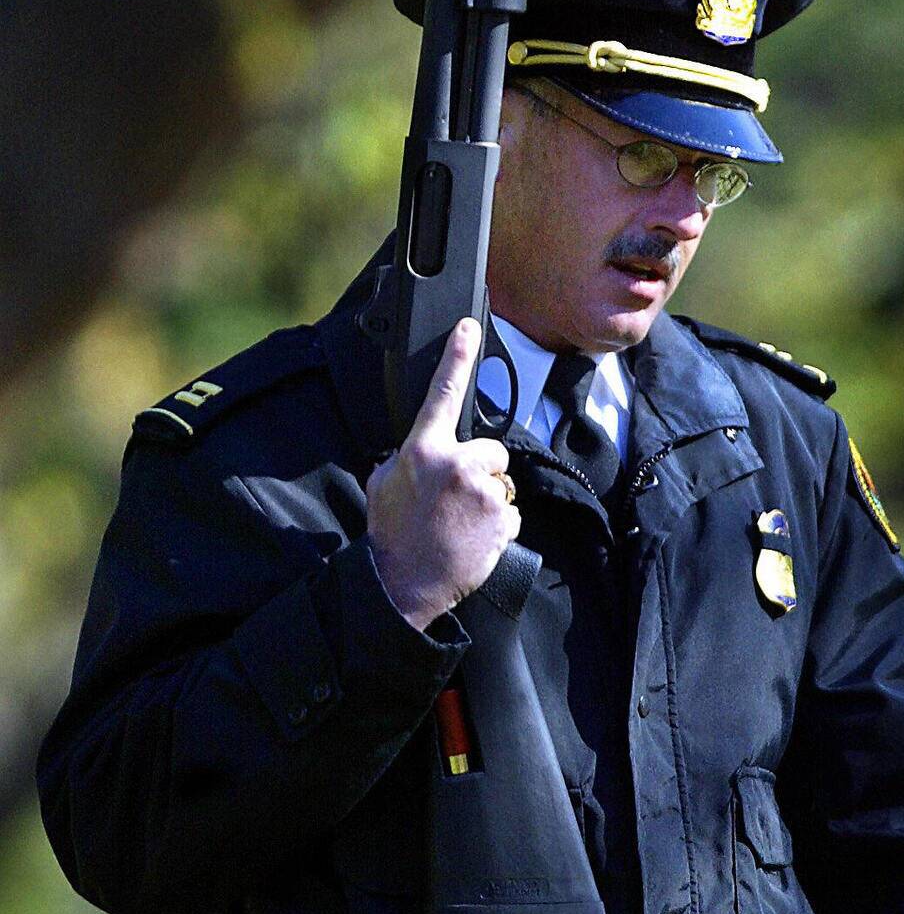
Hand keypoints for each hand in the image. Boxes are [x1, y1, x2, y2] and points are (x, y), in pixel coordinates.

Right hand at [367, 317, 520, 630]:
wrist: (403, 586)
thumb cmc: (392, 536)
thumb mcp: (382, 484)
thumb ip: (404, 458)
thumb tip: (416, 450)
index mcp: (422, 450)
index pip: (442, 393)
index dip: (457, 356)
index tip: (467, 328)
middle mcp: (454, 463)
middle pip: (489, 450)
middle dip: (480, 471)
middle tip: (454, 501)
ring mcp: (481, 491)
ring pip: (501, 484)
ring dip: (488, 502)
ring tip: (460, 525)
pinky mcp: (501, 517)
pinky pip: (510, 514)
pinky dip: (497, 527)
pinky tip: (473, 540)